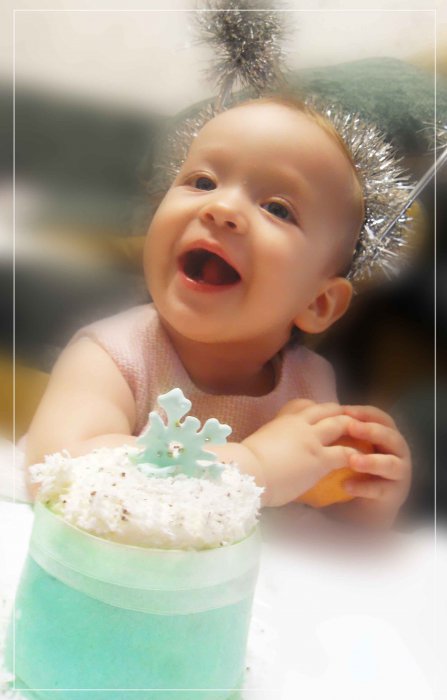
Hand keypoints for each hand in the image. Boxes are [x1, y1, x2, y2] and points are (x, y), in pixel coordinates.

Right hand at [242, 399, 358, 506]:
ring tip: (365, 436)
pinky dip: (356, 455)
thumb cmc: (245, 464)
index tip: (322, 414)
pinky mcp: (320, 458)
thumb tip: (272, 454)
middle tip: (351, 422)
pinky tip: (363, 461)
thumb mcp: (259, 444)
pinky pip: (345, 453)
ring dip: (354, 428)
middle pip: (327, 410)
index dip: (316, 409)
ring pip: (340, 424)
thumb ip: (271, 443)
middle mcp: (299, 424)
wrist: (246, 472)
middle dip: (341, 413)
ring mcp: (312, 439)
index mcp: (282, 420)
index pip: (304, 405)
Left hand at [326, 405, 411, 527]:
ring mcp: (399, 474)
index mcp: (386, 434)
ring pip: (390, 464)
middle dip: (371, 431)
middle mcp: (397, 451)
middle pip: (390, 436)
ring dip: (371, 461)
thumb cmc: (352, 467)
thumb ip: (340, 431)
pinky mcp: (394, 495)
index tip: (344, 410)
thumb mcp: (347, 446)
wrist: (360, 506)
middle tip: (351, 428)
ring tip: (352, 461)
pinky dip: (363, 488)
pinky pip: (380, 490)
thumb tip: (313, 408)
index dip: (364, 413)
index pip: (380, 417)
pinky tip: (346, 486)